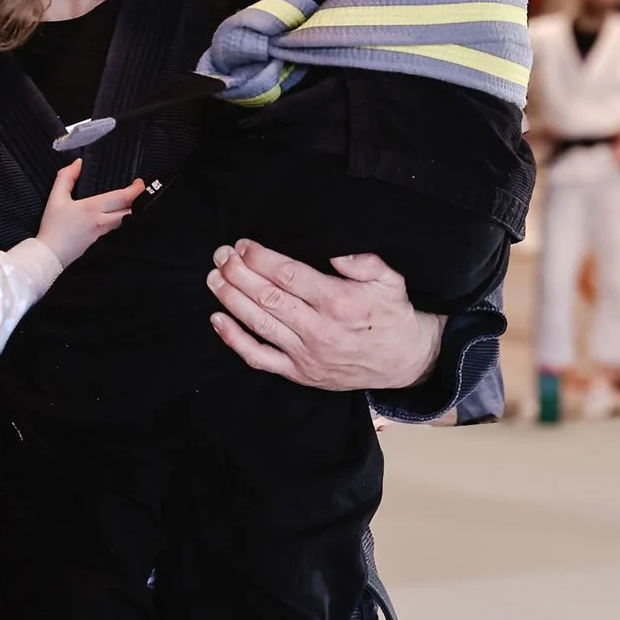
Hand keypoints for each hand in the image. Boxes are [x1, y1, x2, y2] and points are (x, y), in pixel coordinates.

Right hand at [35, 160, 146, 268]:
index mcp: (93, 208)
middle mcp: (104, 222)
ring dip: (137, 214)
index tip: (139, 183)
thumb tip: (78, 162)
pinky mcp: (107, 248)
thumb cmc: (53, 227)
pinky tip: (129, 224)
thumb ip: (66, 177)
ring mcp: (108, 237)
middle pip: (133, 210)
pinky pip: (124, 234)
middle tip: (142, 194)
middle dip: (141, 201)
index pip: (124, 197)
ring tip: (136, 207)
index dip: (137, 189)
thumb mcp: (55, 198)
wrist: (50, 256)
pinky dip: (130, 227)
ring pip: (131, 223)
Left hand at [207, 242, 445, 393]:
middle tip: (221, 255)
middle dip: (238, 273)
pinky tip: (217, 319)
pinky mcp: (300, 374)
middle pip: (267, 297)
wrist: (404, 361)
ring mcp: (307, 354)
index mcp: (339, 302)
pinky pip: (259, 358)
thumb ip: (364, 261)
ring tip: (214, 278)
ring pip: (259, 323)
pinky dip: (235, 340)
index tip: (243, 245)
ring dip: (231, 299)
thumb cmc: (391, 314)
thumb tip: (335, 250)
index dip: (260, 258)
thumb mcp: (390, 280)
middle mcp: (319, 329)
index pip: (288, 276)